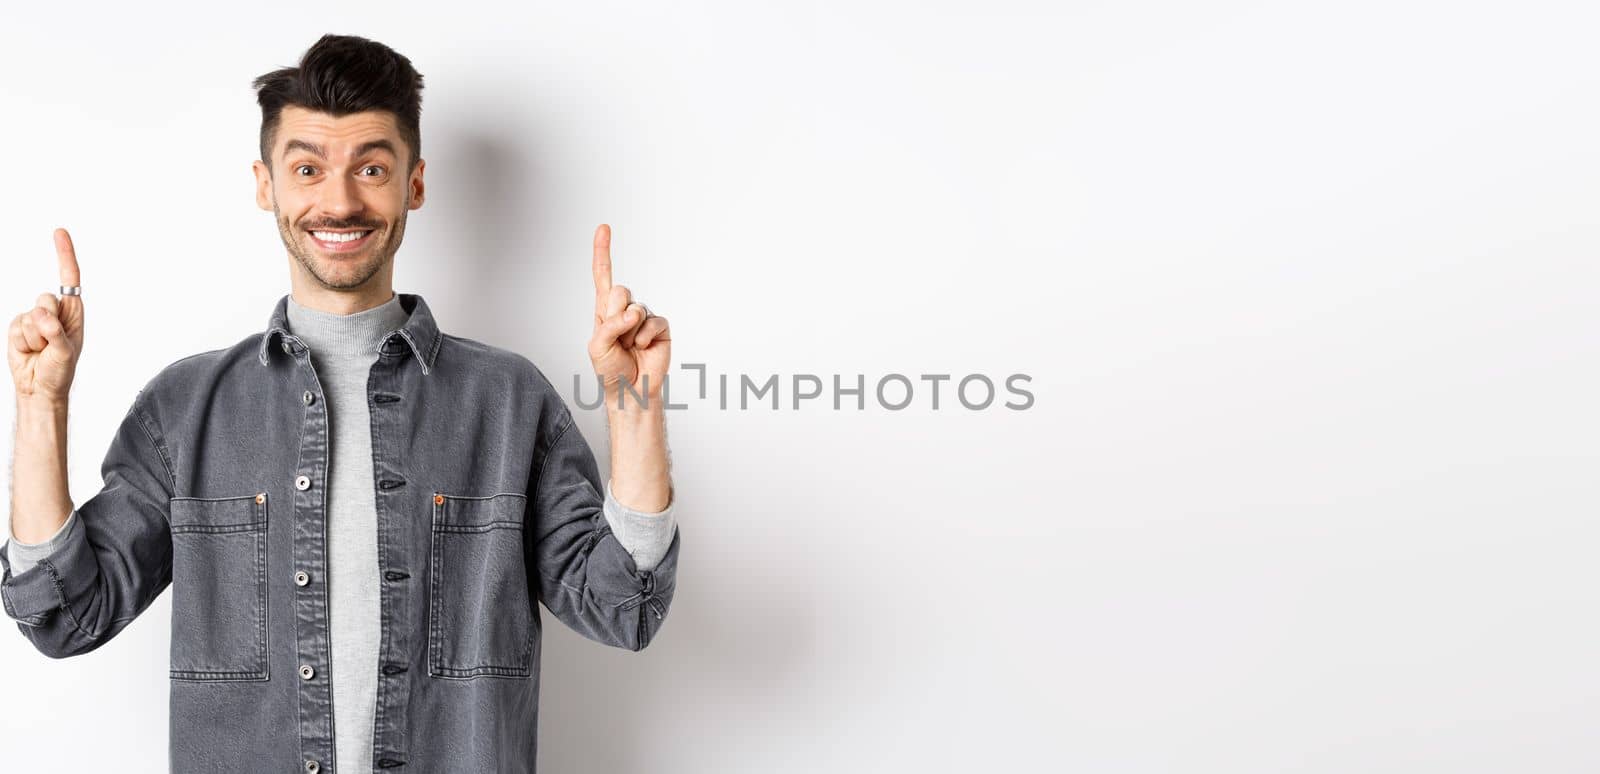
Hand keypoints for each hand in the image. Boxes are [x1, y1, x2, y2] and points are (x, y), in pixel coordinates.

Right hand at [8, 228, 84, 404]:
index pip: (69, 278)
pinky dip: (22, 342)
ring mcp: (34, 319)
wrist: (39, 387)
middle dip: (47, 322)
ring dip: (34, 337)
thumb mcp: (64, 353)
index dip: (64, 254)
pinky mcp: (18, 327)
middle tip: (51, 342)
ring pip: (29, 316)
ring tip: (41, 350)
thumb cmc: (60, 371)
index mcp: (73, 312)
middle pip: (45, 299)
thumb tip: (42, 317)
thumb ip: (55, 333)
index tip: (59, 232)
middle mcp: (54, 312)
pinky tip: (29, 351)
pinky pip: (16, 327)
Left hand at [587, 224, 670, 405]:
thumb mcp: (597, 347)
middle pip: (620, 291)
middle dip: (615, 315)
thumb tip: (631, 313)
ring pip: (636, 308)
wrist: (632, 391)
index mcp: (604, 311)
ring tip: (629, 349)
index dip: (602, 251)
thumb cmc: (611, 371)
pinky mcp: (661, 327)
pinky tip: (643, 349)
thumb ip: (608, 326)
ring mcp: (644, 318)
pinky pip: (654, 322)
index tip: (604, 228)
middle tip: (617, 338)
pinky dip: (645, 337)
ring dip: (629, 332)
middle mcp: (625, 310)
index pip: (603, 276)